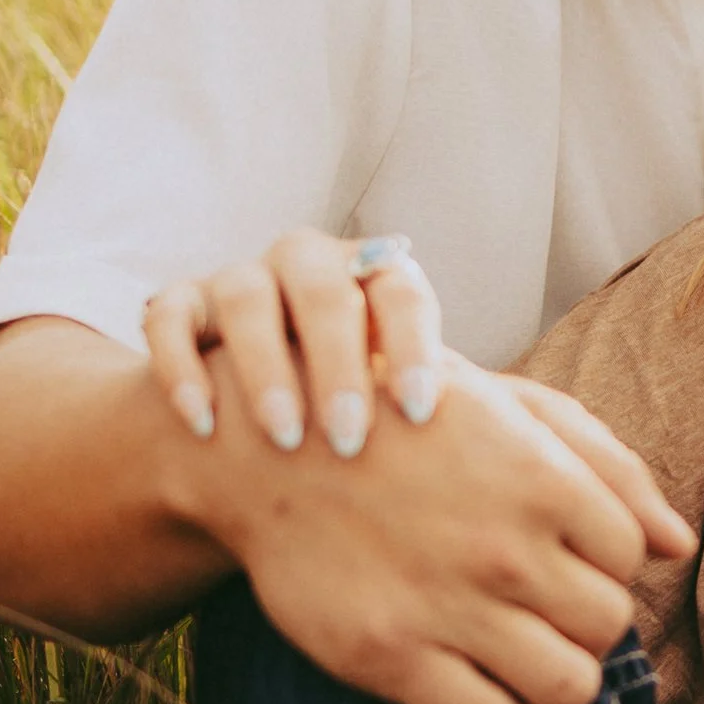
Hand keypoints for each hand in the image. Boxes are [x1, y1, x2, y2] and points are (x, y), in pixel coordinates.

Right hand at [145, 227, 443, 460]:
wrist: (271, 407)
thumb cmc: (364, 405)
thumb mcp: (409, 397)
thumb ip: (460, 404)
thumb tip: (533, 433)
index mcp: (373, 277)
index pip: (399, 291)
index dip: (412, 346)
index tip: (420, 412)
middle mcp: (307, 264)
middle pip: (321, 289)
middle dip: (336, 365)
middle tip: (349, 440)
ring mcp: (241, 278)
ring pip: (245, 297)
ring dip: (264, 369)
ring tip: (284, 439)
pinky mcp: (182, 302)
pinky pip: (170, 318)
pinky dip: (182, 368)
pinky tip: (204, 425)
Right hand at [201, 352, 695, 703]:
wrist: (269, 446)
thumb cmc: (402, 420)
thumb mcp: (507, 408)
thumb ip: (606, 465)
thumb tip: (679, 545)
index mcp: (542, 480)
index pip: (628, 557)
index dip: (608, 568)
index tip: (574, 568)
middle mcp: (505, 549)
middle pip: (606, 624)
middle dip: (591, 627)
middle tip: (557, 621)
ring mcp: (448, 608)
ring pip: (569, 683)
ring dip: (571, 685)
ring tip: (550, 671)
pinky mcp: (393, 659)